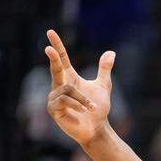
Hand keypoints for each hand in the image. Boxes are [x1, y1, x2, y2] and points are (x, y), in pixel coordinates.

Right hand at [44, 29, 114, 146]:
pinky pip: (64, 101)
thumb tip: (111, 52)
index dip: (57, 46)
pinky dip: (77, 105)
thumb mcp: (103, 86)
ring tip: (91, 107)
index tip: (50, 32)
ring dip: (83, 99)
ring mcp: (54, 97)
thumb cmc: (98, 108)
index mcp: (69, 78)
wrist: (97, 128)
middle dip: (53, 59)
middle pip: (55, 68)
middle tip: (48, 49)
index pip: (62, 59)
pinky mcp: (53, 109)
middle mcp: (59, 86)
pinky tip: (84, 111)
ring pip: (67, 90)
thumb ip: (104, 69)